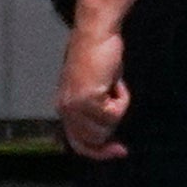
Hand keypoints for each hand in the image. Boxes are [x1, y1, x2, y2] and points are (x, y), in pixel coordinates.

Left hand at [57, 19, 129, 159]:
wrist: (95, 34)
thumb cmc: (99, 56)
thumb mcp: (95, 88)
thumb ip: (95, 110)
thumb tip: (108, 131)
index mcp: (64, 108)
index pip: (78, 143)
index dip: (99, 151)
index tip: (120, 151)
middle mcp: (65, 110)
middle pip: (94, 140)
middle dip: (112, 124)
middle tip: (118, 97)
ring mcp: (74, 105)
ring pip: (107, 127)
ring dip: (119, 107)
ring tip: (113, 84)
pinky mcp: (87, 98)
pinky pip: (114, 113)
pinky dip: (122, 99)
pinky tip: (115, 81)